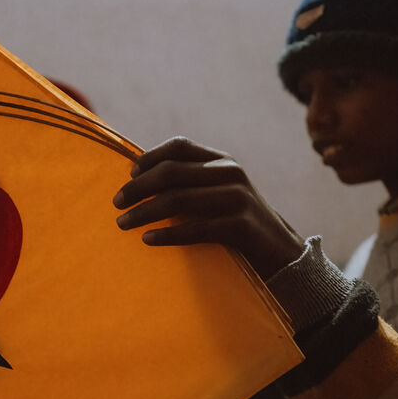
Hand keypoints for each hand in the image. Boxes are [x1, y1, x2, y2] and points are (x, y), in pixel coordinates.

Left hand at [113, 137, 305, 278]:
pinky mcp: (241, 227)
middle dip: (138, 188)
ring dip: (144, 212)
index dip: (150, 158)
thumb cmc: (238, 223)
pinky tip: (148, 240)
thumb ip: (191, 182)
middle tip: (116, 204)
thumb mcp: (219, 194)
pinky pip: (195, 229)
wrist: (281, 252)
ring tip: (123, 224)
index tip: (129, 175)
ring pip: (178, 200)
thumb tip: (140, 179)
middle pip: (171, 172)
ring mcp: (237, 199)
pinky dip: (167, 235)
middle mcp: (230, 173)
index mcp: (222, 161)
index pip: (179, 146)